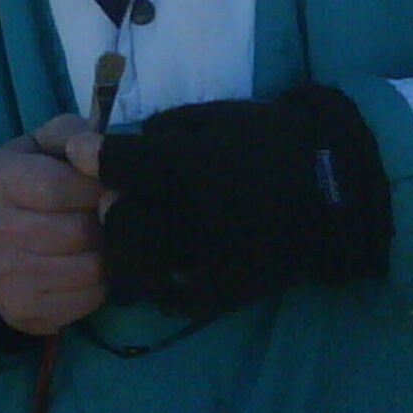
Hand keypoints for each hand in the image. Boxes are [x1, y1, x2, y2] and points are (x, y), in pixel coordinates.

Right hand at [0, 114, 105, 334]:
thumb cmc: (21, 187)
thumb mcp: (38, 147)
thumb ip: (73, 135)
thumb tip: (102, 151)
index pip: (61, 186)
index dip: (96, 187)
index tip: (105, 187)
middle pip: (79, 231)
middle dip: (104, 222)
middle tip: (104, 216)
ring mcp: (7, 278)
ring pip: (91, 268)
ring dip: (105, 254)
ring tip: (97, 241)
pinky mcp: (25, 313)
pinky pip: (89, 299)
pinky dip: (99, 284)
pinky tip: (84, 267)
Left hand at [87, 85, 391, 318]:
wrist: (332, 189)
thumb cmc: (270, 142)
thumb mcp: (217, 117)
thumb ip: (164, 130)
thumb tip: (120, 148)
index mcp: (198, 165)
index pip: (124, 165)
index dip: (93, 155)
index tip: (80, 152)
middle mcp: (201, 217)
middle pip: (122, 220)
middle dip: (111, 206)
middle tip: (116, 198)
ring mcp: (214, 260)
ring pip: (140, 262)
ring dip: (126, 245)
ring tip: (133, 232)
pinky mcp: (229, 291)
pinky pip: (173, 295)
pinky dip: (158, 280)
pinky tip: (160, 262)